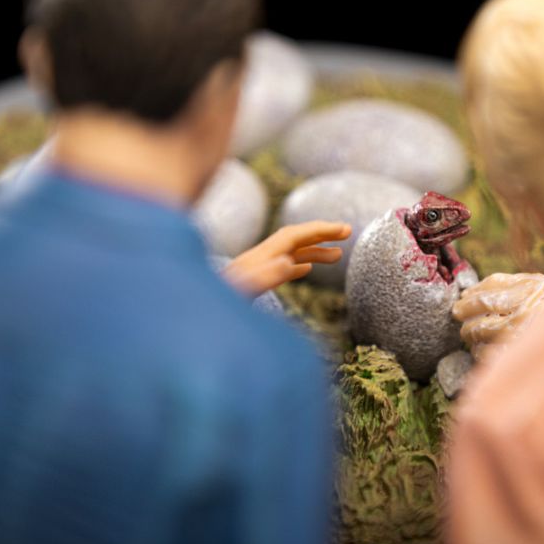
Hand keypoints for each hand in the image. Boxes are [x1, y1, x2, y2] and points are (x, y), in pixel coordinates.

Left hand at [223, 221, 351, 297]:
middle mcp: (261, 257)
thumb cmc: (222, 300)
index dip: (322, 230)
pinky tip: (306, 268)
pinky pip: (279, 266)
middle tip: (349, 232)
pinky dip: (298, 263)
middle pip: (295, 238)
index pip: (297, 235)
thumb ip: (269, 275)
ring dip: (315, 250)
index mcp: (263, 255)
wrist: (194, 313)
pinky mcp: (252, 281)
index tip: (345, 230)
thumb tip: (293, 262)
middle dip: (322, 233)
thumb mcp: (246, 288)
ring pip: (291, 252)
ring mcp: (257, 268)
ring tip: (339, 256)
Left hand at [452, 272, 543, 359]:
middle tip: (460, 317)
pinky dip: (481, 353)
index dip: (471, 294)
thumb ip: (518, 284)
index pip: (489, 287)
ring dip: (470, 333)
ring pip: (481, 331)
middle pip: (481, 308)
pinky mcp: (519, 356)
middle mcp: (526, 307)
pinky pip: (489, 354)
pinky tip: (482, 351)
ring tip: (468, 335)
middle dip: (465, 313)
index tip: (462, 298)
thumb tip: (476, 291)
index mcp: (532, 287)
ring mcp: (522, 332)